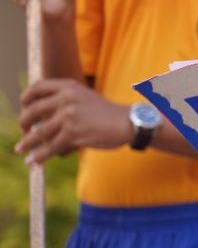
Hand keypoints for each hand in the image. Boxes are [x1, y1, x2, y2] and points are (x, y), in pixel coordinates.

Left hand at [16, 79, 131, 162]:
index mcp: (69, 86)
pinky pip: (51, 147)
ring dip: (27, 143)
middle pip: (32, 111)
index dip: (26, 98)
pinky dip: (40, 156)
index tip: (24, 108)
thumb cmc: (105, 112)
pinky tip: (34, 160)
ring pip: (38, 132)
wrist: (127, 122)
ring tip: (21, 149)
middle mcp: (67, 98)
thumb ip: (63, 100)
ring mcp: (69, 116)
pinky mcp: (73, 133)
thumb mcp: (84, 97)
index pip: (37, 87)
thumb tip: (38, 116)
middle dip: (23, 123)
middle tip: (23, 131)